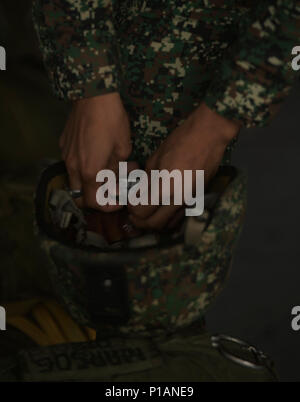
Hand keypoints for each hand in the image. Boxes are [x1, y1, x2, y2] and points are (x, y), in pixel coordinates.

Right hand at [60, 92, 131, 210]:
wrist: (93, 95)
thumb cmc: (111, 120)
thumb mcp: (123, 148)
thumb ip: (118, 168)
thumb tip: (118, 176)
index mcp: (90, 171)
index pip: (94, 202)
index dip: (108, 206)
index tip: (119, 201)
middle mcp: (74, 167)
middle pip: (80, 196)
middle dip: (96, 198)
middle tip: (111, 190)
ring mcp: (66, 155)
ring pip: (74, 180)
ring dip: (89, 182)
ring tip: (106, 171)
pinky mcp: (63, 144)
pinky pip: (71, 163)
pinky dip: (82, 167)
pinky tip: (96, 154)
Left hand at [128, 102, 239, 230]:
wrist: (209, 136)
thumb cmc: (180, 142)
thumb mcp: (155, 159)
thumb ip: (146, 180)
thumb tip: (139, 192)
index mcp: (165, 187)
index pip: (142, 211)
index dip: (132, 208)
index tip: (130, 201)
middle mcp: (178, 200)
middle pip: (154, 224)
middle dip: (140, 221)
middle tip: (133, 213)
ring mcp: (189, 202)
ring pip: (168, 225)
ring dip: (154, 223)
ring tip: (147, 213)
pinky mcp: (197, 200)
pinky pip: (179, 218)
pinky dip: (167, 219)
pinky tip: (161, 210)